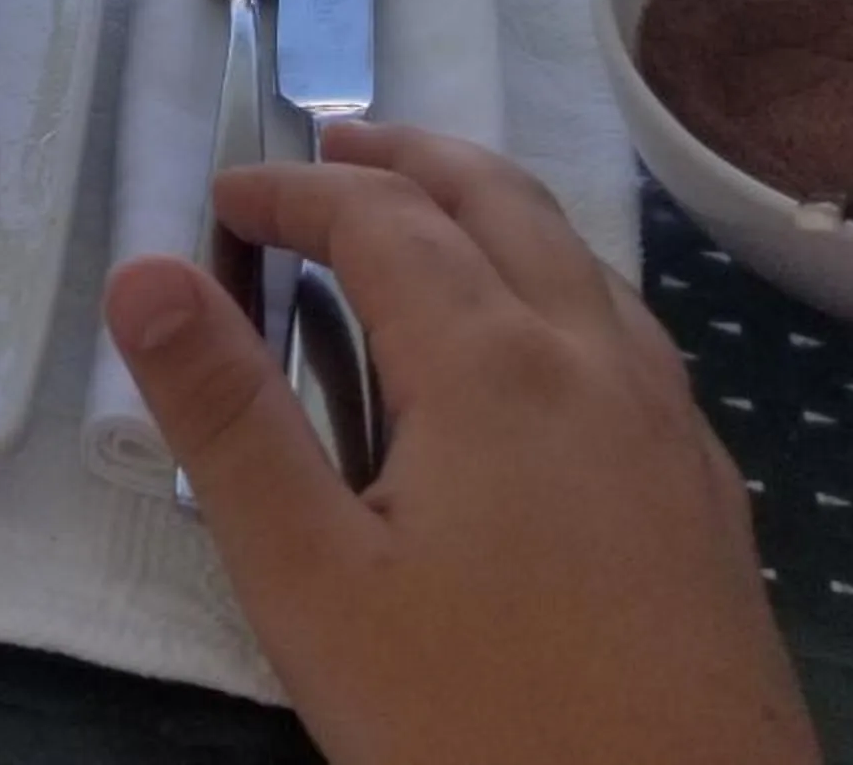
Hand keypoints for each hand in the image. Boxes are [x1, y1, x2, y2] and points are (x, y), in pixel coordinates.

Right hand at [106, 125, 817, 764]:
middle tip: (330, 145)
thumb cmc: (477, 725)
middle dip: (407, 156)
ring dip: (492, 207)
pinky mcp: (709, 496)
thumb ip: (227, 420)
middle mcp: (595, 360)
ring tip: (427, 219)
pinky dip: (561, 283)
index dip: (294, 191)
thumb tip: (144, 272)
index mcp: (493, 362)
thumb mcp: (313, 585)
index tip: (220, 197)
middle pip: (501, 201)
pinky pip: (631, 334)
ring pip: (580, 258)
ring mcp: (669, 425)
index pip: (381, 219)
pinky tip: (546, 353)